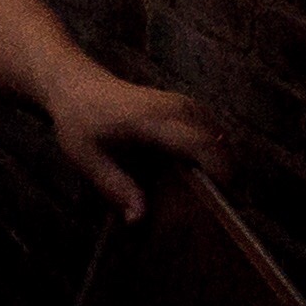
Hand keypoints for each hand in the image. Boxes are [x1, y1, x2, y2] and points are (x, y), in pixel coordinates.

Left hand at [46, 75, 220, 223]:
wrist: (79, 85)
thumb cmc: (80, 120)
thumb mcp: (87, 157)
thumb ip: (116, 187)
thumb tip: (138, 219)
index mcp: (153, 120)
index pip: (202, 145)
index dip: (220, 174)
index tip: (224, 204)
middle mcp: (178, 109)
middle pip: (221, 146)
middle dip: (226, 178)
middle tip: (216, 209)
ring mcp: (187, 105)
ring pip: (222, 141)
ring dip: (221, 168)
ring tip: (207, 196)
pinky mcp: (190, 107)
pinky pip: (214, 136)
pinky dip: (214, 157)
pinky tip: (197, 175)